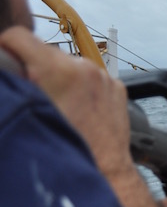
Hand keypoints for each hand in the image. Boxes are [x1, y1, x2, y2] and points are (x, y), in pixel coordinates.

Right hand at [0, 27, 131, 178]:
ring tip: (56, 103)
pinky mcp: (116, 86)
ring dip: (57, 76)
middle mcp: (83, 67)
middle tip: (31, 91)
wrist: (107, 171)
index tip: (3, 61)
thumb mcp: (30, 112)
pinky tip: (77, 107)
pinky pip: (90, 77)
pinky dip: (80, 86)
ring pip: (67, 64)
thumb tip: (7, 69)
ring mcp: (103, 76)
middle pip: (44, 51)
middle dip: (33, 66)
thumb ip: (17, 84)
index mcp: (57, 70)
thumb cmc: (67, 150)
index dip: (4, 47)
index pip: (17, 36)